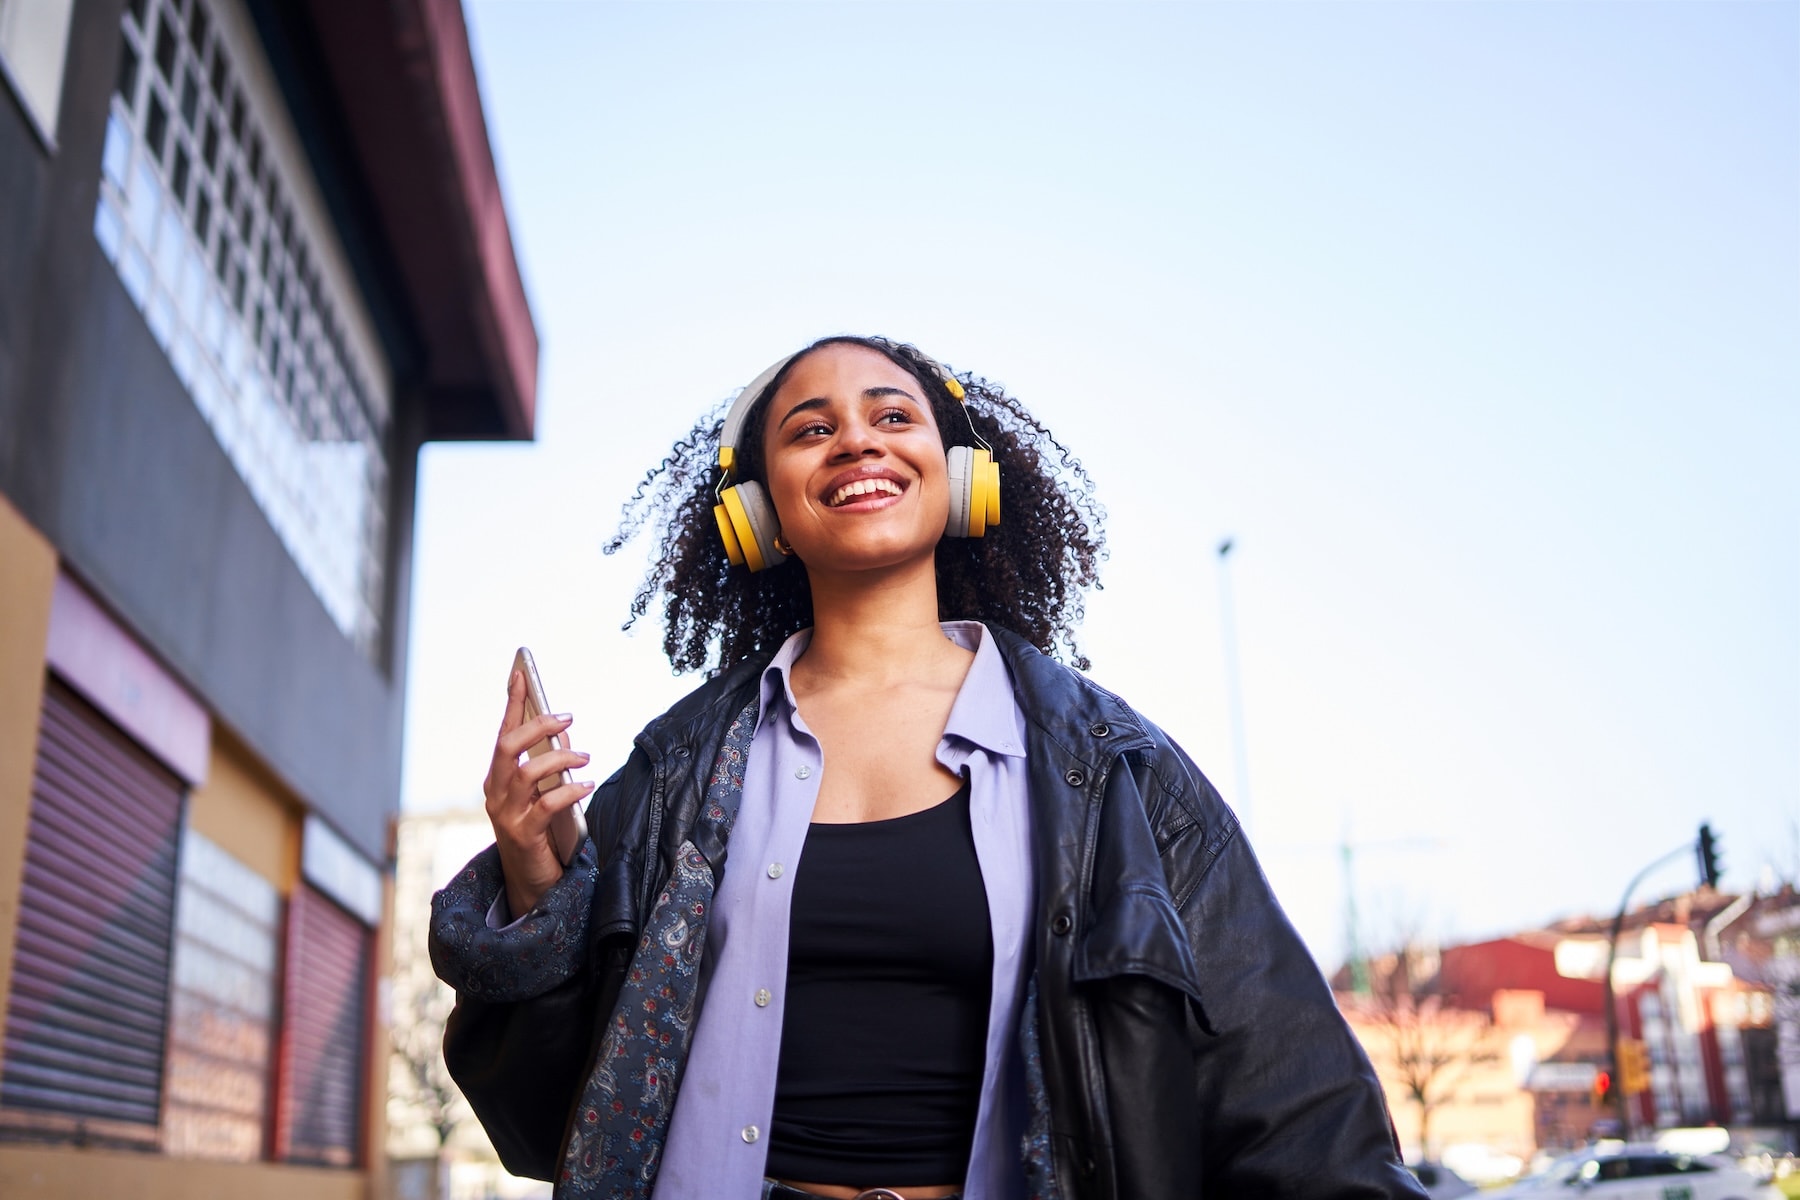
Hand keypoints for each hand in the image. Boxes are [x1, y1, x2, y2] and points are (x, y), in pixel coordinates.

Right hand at [484, 669, 595, 918]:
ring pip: (527, 772)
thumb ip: (550, 763)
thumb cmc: (541, 831)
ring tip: (586, 758)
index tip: (521, 673)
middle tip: (568, 717)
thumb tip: (564, 733)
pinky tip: (587, 785)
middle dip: (537, 726)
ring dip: (560, 759)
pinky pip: (546, 805)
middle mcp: (495, 793)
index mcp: (498, 778)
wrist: (532, 882)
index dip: (512, 702)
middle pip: (508, 747)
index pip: (503, 732)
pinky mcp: (523, 835)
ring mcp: (505, 815)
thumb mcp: (543, 792)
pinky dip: (570, 791)